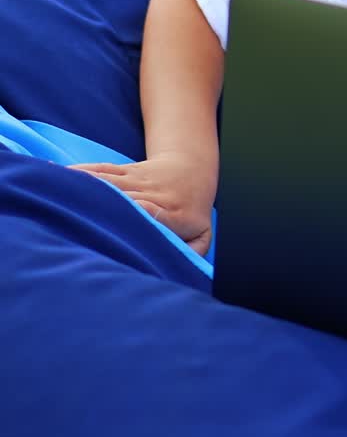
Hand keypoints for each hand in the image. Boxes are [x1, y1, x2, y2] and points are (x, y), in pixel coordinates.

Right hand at [69, 152, 214, 256]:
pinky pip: (101, 170)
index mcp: (173, 214)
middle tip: (68, 216)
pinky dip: (79, 173)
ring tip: (55, 194)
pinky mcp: (124, 170)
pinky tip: (56, 174)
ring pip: (108, 181)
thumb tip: (179, 268)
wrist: (192, 168)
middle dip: (99, 207)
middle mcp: (154, 193)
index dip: (130, 217)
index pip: (149, 215)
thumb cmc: (193, 212)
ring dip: (83, 187)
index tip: (109, 227)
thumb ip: (193, 251)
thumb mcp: (200, 233)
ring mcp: (138, 179)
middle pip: (123, 198)